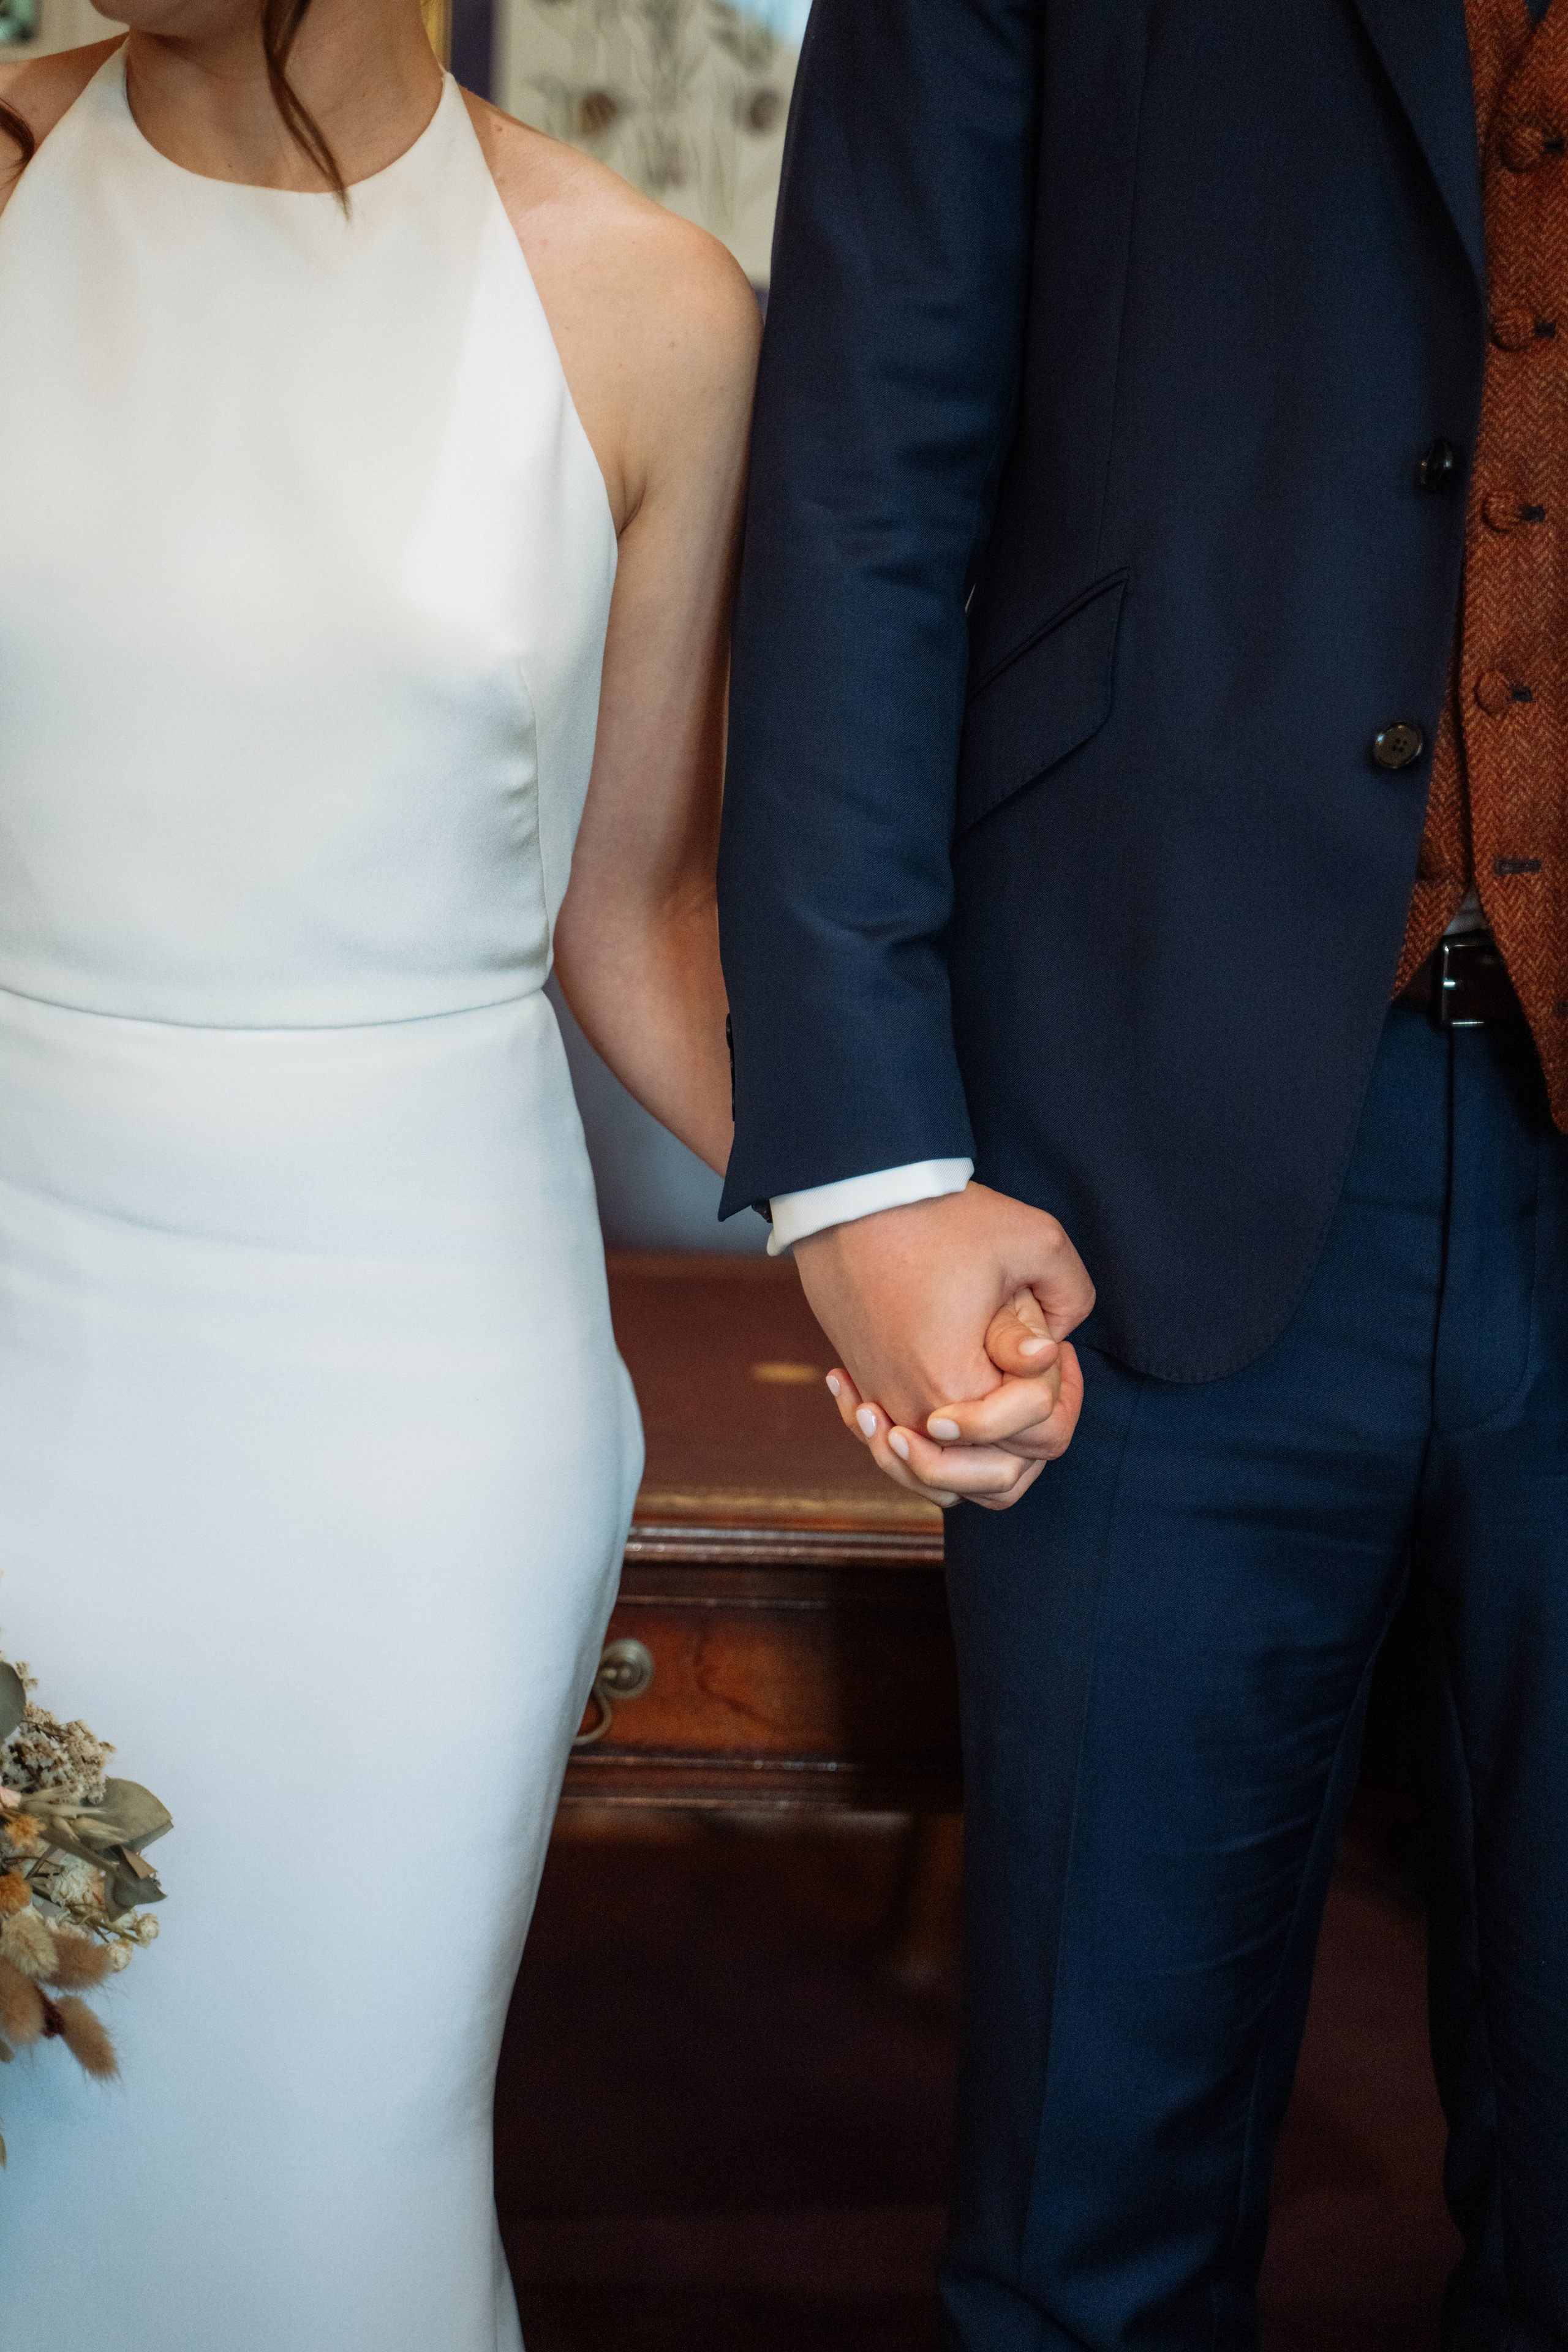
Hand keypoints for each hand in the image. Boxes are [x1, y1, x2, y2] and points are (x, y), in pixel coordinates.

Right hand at [796, 1183, 1093, 1509]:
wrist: (853, 1196)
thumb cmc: (942, 1216)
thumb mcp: (1035, 1239)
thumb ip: (1072, 1295)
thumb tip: (1054, 1349)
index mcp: (960, 1387)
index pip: (1042, 1437)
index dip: (1062, 1391)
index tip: (1050, 1346)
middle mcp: (916, 1412)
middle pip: (998, 1482)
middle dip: (1029, 1438)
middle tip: (1031, 1374)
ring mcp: (886, 1404)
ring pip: (944, 1482)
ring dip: (979, 1460)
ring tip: (996, 1407)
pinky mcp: (867, 1386)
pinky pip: (900, 1453)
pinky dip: (927, 1447)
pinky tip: (940, 1406)